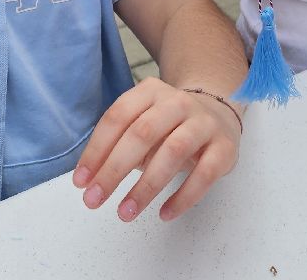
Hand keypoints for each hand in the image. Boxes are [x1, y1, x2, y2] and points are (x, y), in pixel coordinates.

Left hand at [71, 77, 240, 222]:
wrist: (218, 114)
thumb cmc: (169, 126)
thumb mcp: (143, 124)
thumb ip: (118, 144)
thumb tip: (90, 179)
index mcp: (150, 91)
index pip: (118, 117)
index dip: (97, 150)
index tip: (81, 181)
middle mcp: (177, 102)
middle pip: (142, 133)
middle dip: (114, 170)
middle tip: (94, 200)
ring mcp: (203, 122)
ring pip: (173, 151)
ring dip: (146, 186)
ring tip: (125, 212)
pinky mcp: (225, 147)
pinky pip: (205, 174)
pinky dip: (184, 196)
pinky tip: (165, 213)